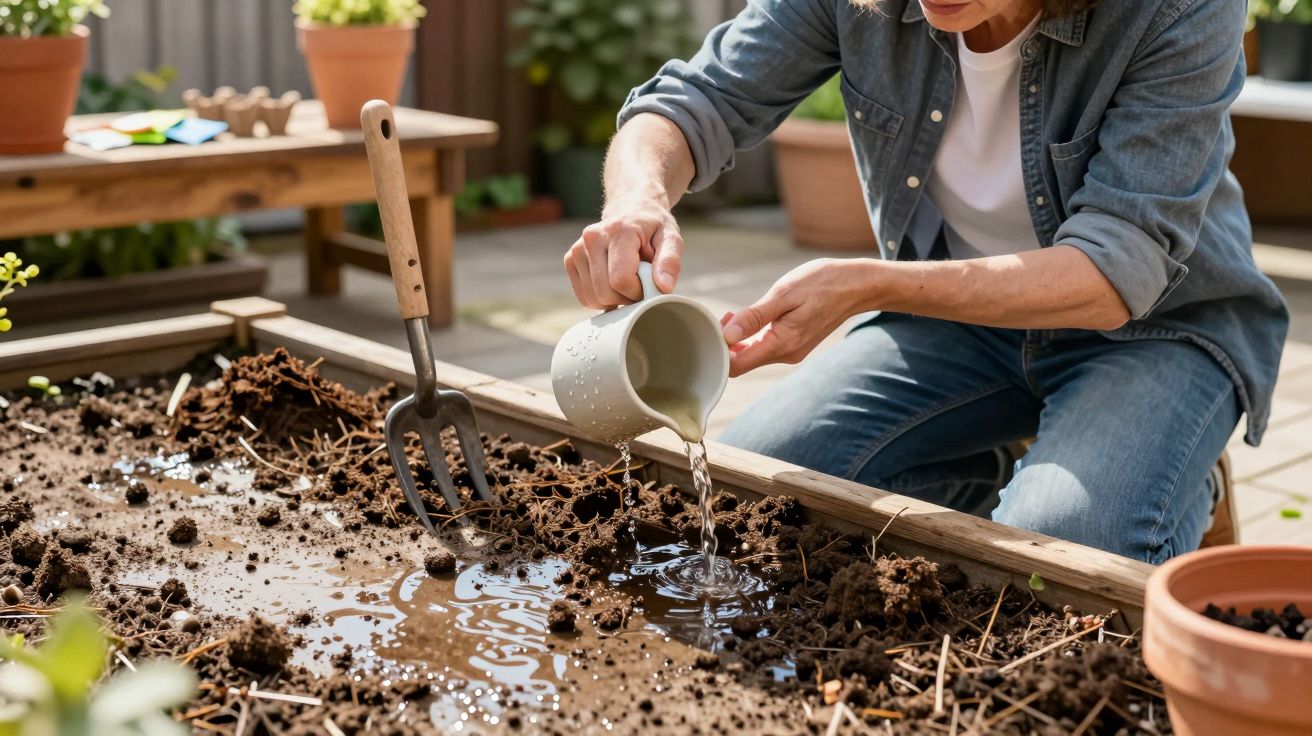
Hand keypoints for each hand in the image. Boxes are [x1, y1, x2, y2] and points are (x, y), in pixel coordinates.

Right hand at [564, 200, 683, 308]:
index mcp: (619, 230)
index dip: (638, 292)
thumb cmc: (653, 228)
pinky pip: (584, 296)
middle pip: (604, 292)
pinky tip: (612, 282)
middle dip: (626, 297)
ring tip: (627, 279)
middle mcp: (593, 237)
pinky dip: (601, 297)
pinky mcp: (570, 259)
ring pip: (593, 298)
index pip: (620, 280)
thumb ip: (670, 261)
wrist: (631, 210)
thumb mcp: (672, 238)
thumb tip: (664, 287)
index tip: (649, 284)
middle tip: (640, 283)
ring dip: (614, 299)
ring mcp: (578, 248)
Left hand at [721, 258, 870, 376]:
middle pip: (741, 363)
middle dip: (725, 344)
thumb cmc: (822, 283)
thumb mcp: (784, 293)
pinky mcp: (794, 345)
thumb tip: (727, 334)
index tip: (715, 326)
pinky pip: (764, 348)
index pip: (736, 366)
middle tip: (723, 316)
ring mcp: (791, 352)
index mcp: (782, 345)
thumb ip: (754, 316)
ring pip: (752, 356)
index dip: (718, 350)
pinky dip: (751, 337)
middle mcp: (786, 355)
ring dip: (738, 340)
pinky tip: (749, 318)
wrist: (857, 286)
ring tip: (734, 315)